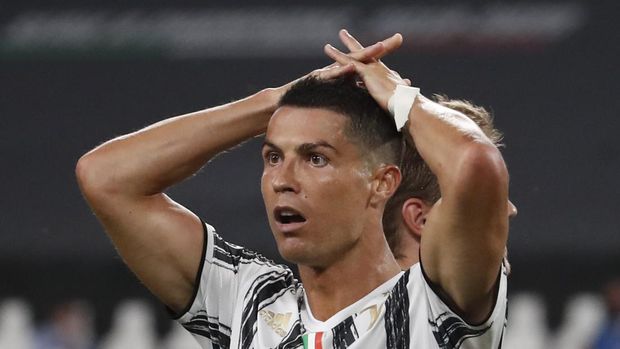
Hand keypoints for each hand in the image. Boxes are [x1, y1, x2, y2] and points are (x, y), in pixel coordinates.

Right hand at [268, 31, 406, 102]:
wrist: (285, 101)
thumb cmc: (310, 99)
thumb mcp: (335, 97)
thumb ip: (350, 94)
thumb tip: (367, 98)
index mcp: (346, 73)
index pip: (368, 63)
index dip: (384, 55)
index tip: (401, 52)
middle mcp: (339, 69)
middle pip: (364, 56)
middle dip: (381, 48)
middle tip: (398, 39)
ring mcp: (330, 72)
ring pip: (351, 62)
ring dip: (364, 55)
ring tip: (380, 48)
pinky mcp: (320, 78)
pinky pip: (334, 75)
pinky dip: (343, 72)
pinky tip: (352, 67)